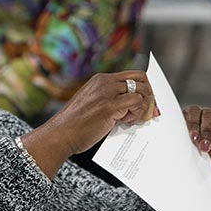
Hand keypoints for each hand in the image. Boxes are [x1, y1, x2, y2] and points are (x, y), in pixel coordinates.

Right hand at [22, 71, 156, 177]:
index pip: (131, 75)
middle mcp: (104, 82)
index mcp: (99, 80)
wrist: (60, 135)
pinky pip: (137, 103)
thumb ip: (109, 100)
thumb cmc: (74, 125)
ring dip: (144, 106)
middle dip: (150, 95)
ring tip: (134, 119)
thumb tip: (131, 106)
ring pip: (141, 91)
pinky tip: (127, 122)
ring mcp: (107, 93)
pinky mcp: (110, 106)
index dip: (143, 88)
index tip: (147, 102)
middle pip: (141, 79)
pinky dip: (138, 113)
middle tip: (149, 111)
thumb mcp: (91, 104)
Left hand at [182, 105, 210, 172]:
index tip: (193, 137)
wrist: (200, 173)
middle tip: (204, 145)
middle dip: (205, 129)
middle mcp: (204, 119)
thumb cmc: (190, 160)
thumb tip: (175, 142)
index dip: (192, 123)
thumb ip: (181, 142)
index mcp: (190, 120)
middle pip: (206, 114)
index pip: (191, 114)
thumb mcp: (182, 151)